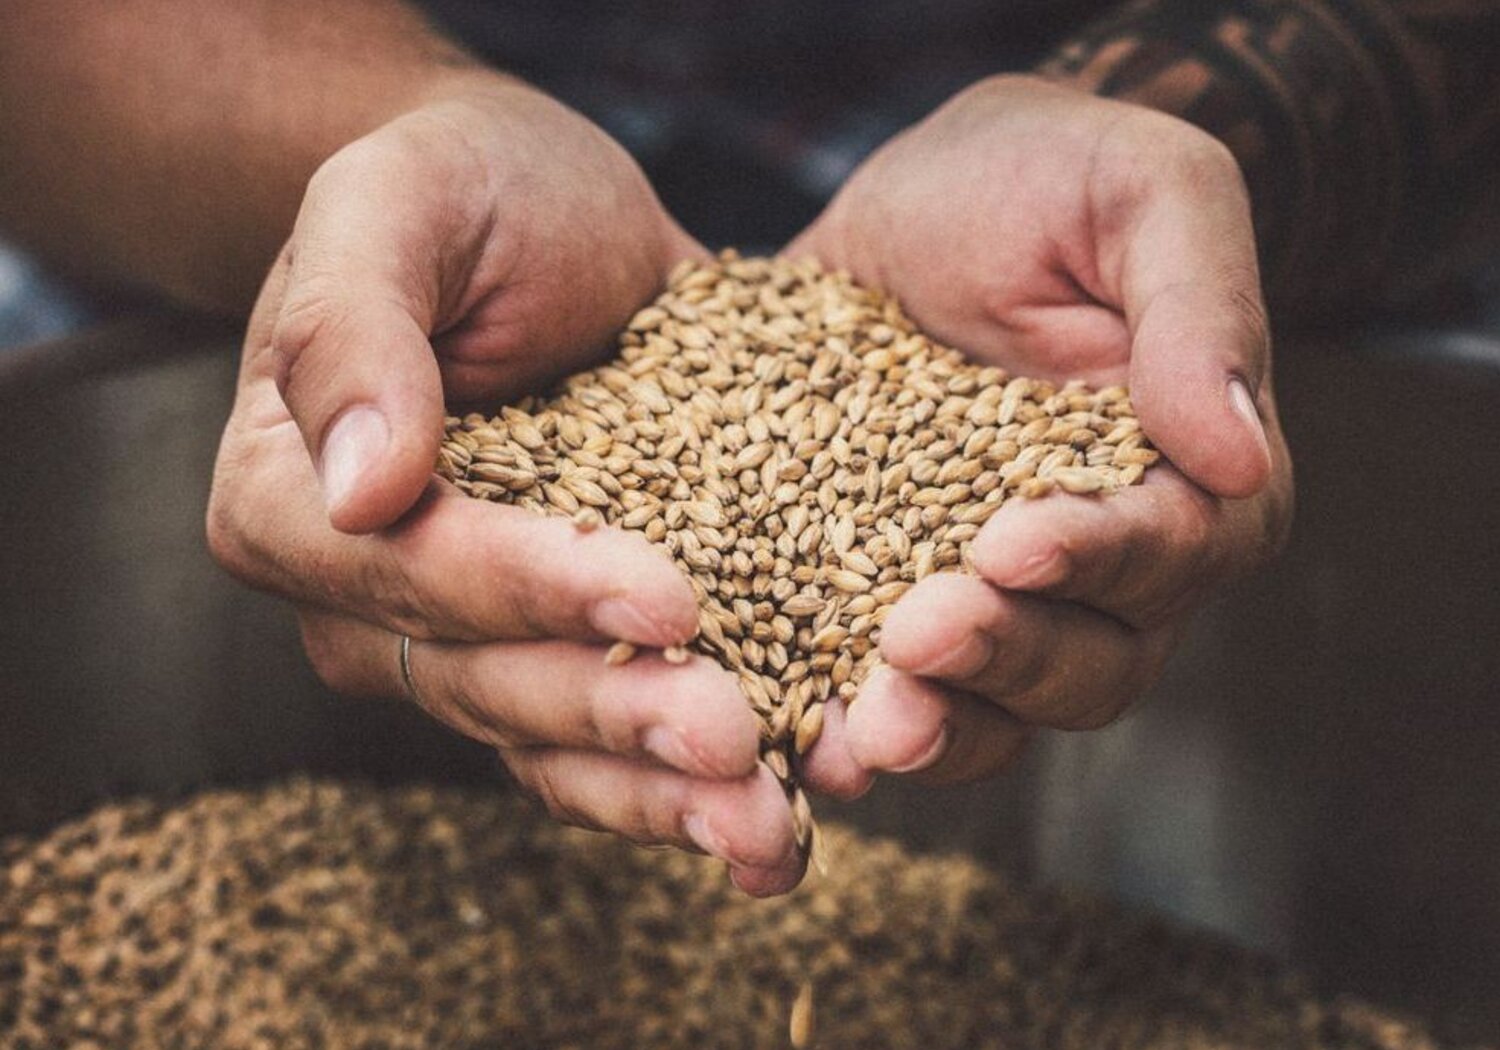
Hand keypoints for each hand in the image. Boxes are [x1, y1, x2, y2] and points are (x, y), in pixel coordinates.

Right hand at [208, 81, 802, 895]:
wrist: (541, 212)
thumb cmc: (461, 189)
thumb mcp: (395, 202)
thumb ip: (353, 325)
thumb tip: (358, 488)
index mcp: (295, 501)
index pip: (412, 568)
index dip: (535, 589)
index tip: (668, 593)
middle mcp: (368, 598)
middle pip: (486, 680)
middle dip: (617, 710)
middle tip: (737, 741)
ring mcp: (469, 636)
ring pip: (553, 740)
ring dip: (661, 790)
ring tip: (771, 824)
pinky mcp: (566, 642)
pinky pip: (611, 737)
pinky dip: (690, 780)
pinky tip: (785, 806)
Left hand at [791, 75, 1293, 792]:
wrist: (928, 196)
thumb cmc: (1049, 176)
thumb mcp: (1142, 190)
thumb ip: (1200, 307)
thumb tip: (1239, 453)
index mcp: (1187, 478)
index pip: (1170, 549)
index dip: (1095, 558)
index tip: (1008, 543)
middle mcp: (1101, 565)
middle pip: (1089, 662)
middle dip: (1004, 659)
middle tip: (914, 639)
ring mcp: (992, 596)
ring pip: (996, 707)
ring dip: (932, 725)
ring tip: (858, 730)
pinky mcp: (886, 596)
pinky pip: (883, 689)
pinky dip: (842, 724)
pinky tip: (794, 737)